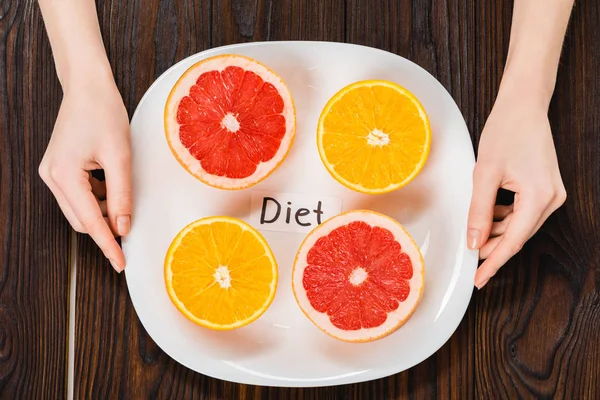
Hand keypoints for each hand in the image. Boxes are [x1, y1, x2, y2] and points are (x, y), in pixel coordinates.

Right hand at [39, 76, 130, 271]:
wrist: (87, 86)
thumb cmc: (104, 114)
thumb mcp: (120, 157)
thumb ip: (122, 196)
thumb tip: (123, 227)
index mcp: (63, 175)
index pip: (90, 222)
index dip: (108, 245)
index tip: (121, 264)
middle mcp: (51, 177)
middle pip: (82, 220)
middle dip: (107, 226)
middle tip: (131, 223)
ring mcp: (52, 173)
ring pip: (81, 210)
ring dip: (103, 211)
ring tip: (122, 191)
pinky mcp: (58, 169)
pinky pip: (79, 196)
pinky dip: (98, 199)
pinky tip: (111, 183)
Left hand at [467, 94, 565, 288]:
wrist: (523, 105)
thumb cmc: (505, 131)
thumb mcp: (484, 174)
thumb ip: (479, 211)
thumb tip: (474, 242)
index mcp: (539, 197)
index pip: (513, 241)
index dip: (494, 262)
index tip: (478, 279)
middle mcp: (552, 199)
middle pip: (519, 235)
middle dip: (493, 248)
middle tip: (471, 262)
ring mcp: (552, 193)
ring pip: (521, 226)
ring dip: (498, 232)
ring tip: (475, 233)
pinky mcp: (546, 188)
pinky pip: (524, 212)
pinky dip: (506, 218)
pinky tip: (490, 214)